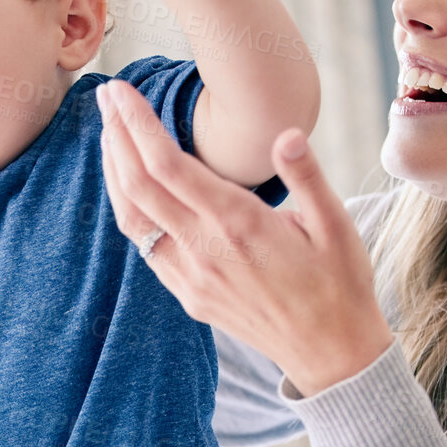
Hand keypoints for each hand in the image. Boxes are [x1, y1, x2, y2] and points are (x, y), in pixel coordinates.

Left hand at [95, 80, 394, 397]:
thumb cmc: (340, 284)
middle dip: (116, 136)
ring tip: (109, 134)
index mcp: (239, 224)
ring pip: (133, 218)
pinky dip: (129, 209)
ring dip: (114, 173)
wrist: (332, 355)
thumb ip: (307, 176)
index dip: (136, 124)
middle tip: (105, 97)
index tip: (120, 91)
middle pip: (139, 185)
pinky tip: (130, 187)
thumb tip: (286, 133)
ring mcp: (191, 278)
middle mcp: (205, 251)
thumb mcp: (337, 225)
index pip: (168, 164)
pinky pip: (145, 246)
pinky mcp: (190, 296)